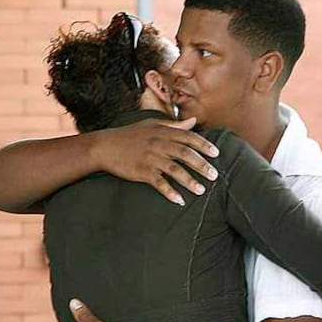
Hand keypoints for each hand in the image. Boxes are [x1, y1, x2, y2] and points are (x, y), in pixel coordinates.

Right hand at [92, 117, 219, 205]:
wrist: (105, 146)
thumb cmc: (129, 135)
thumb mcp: (152, 125)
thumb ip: (174, 125)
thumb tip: (194, 121)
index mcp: (163, 132)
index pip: (189, 137)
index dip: (204, 146)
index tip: (216, 154)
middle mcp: (159, 144)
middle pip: (186, 154)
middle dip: (202, 166)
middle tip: (214, 176)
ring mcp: (151, 159)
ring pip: (175, 170)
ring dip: (189, 181)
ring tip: (201, 191)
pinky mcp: (142, 172)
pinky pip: (159, 183)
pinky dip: (170, 192)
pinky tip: (179, 200)